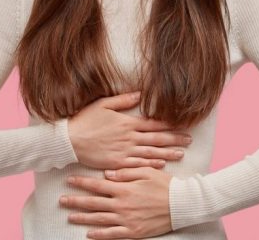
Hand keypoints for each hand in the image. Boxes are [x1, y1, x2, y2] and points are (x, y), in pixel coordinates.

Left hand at [60, 166, 173, 238]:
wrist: (181, 204)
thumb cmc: (165, 185)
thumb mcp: (146, 172)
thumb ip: (125, 172)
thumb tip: (107, 174)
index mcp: (124, 188)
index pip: (97, 185)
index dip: (82, 183)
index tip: (69, 181)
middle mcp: (122, 204)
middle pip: (94, 203)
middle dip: (76, 201)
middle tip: (62, 200)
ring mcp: (126, 219)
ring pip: (99, 219)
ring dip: (83, 218)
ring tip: (69, 216)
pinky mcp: (133, 231)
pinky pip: (112, 234)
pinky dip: (99, 235)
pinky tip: (89, 234)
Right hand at [67, 91, 191, 169]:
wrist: (69, 140)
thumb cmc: (85, 120)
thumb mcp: (103, 104)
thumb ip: (122, 100)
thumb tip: (140, 94)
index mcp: (127, 122)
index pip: (153, 123)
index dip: (169, 124)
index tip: (183, 125)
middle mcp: (129, 137)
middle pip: (156, 138)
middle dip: (174, 139)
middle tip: (189, 140)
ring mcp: (124, 151)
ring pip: (151, 152)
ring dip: (167, 153)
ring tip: (181, 154)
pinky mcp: (117, 163)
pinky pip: (138, 164)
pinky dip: (151, 164)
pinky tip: (161, 165)